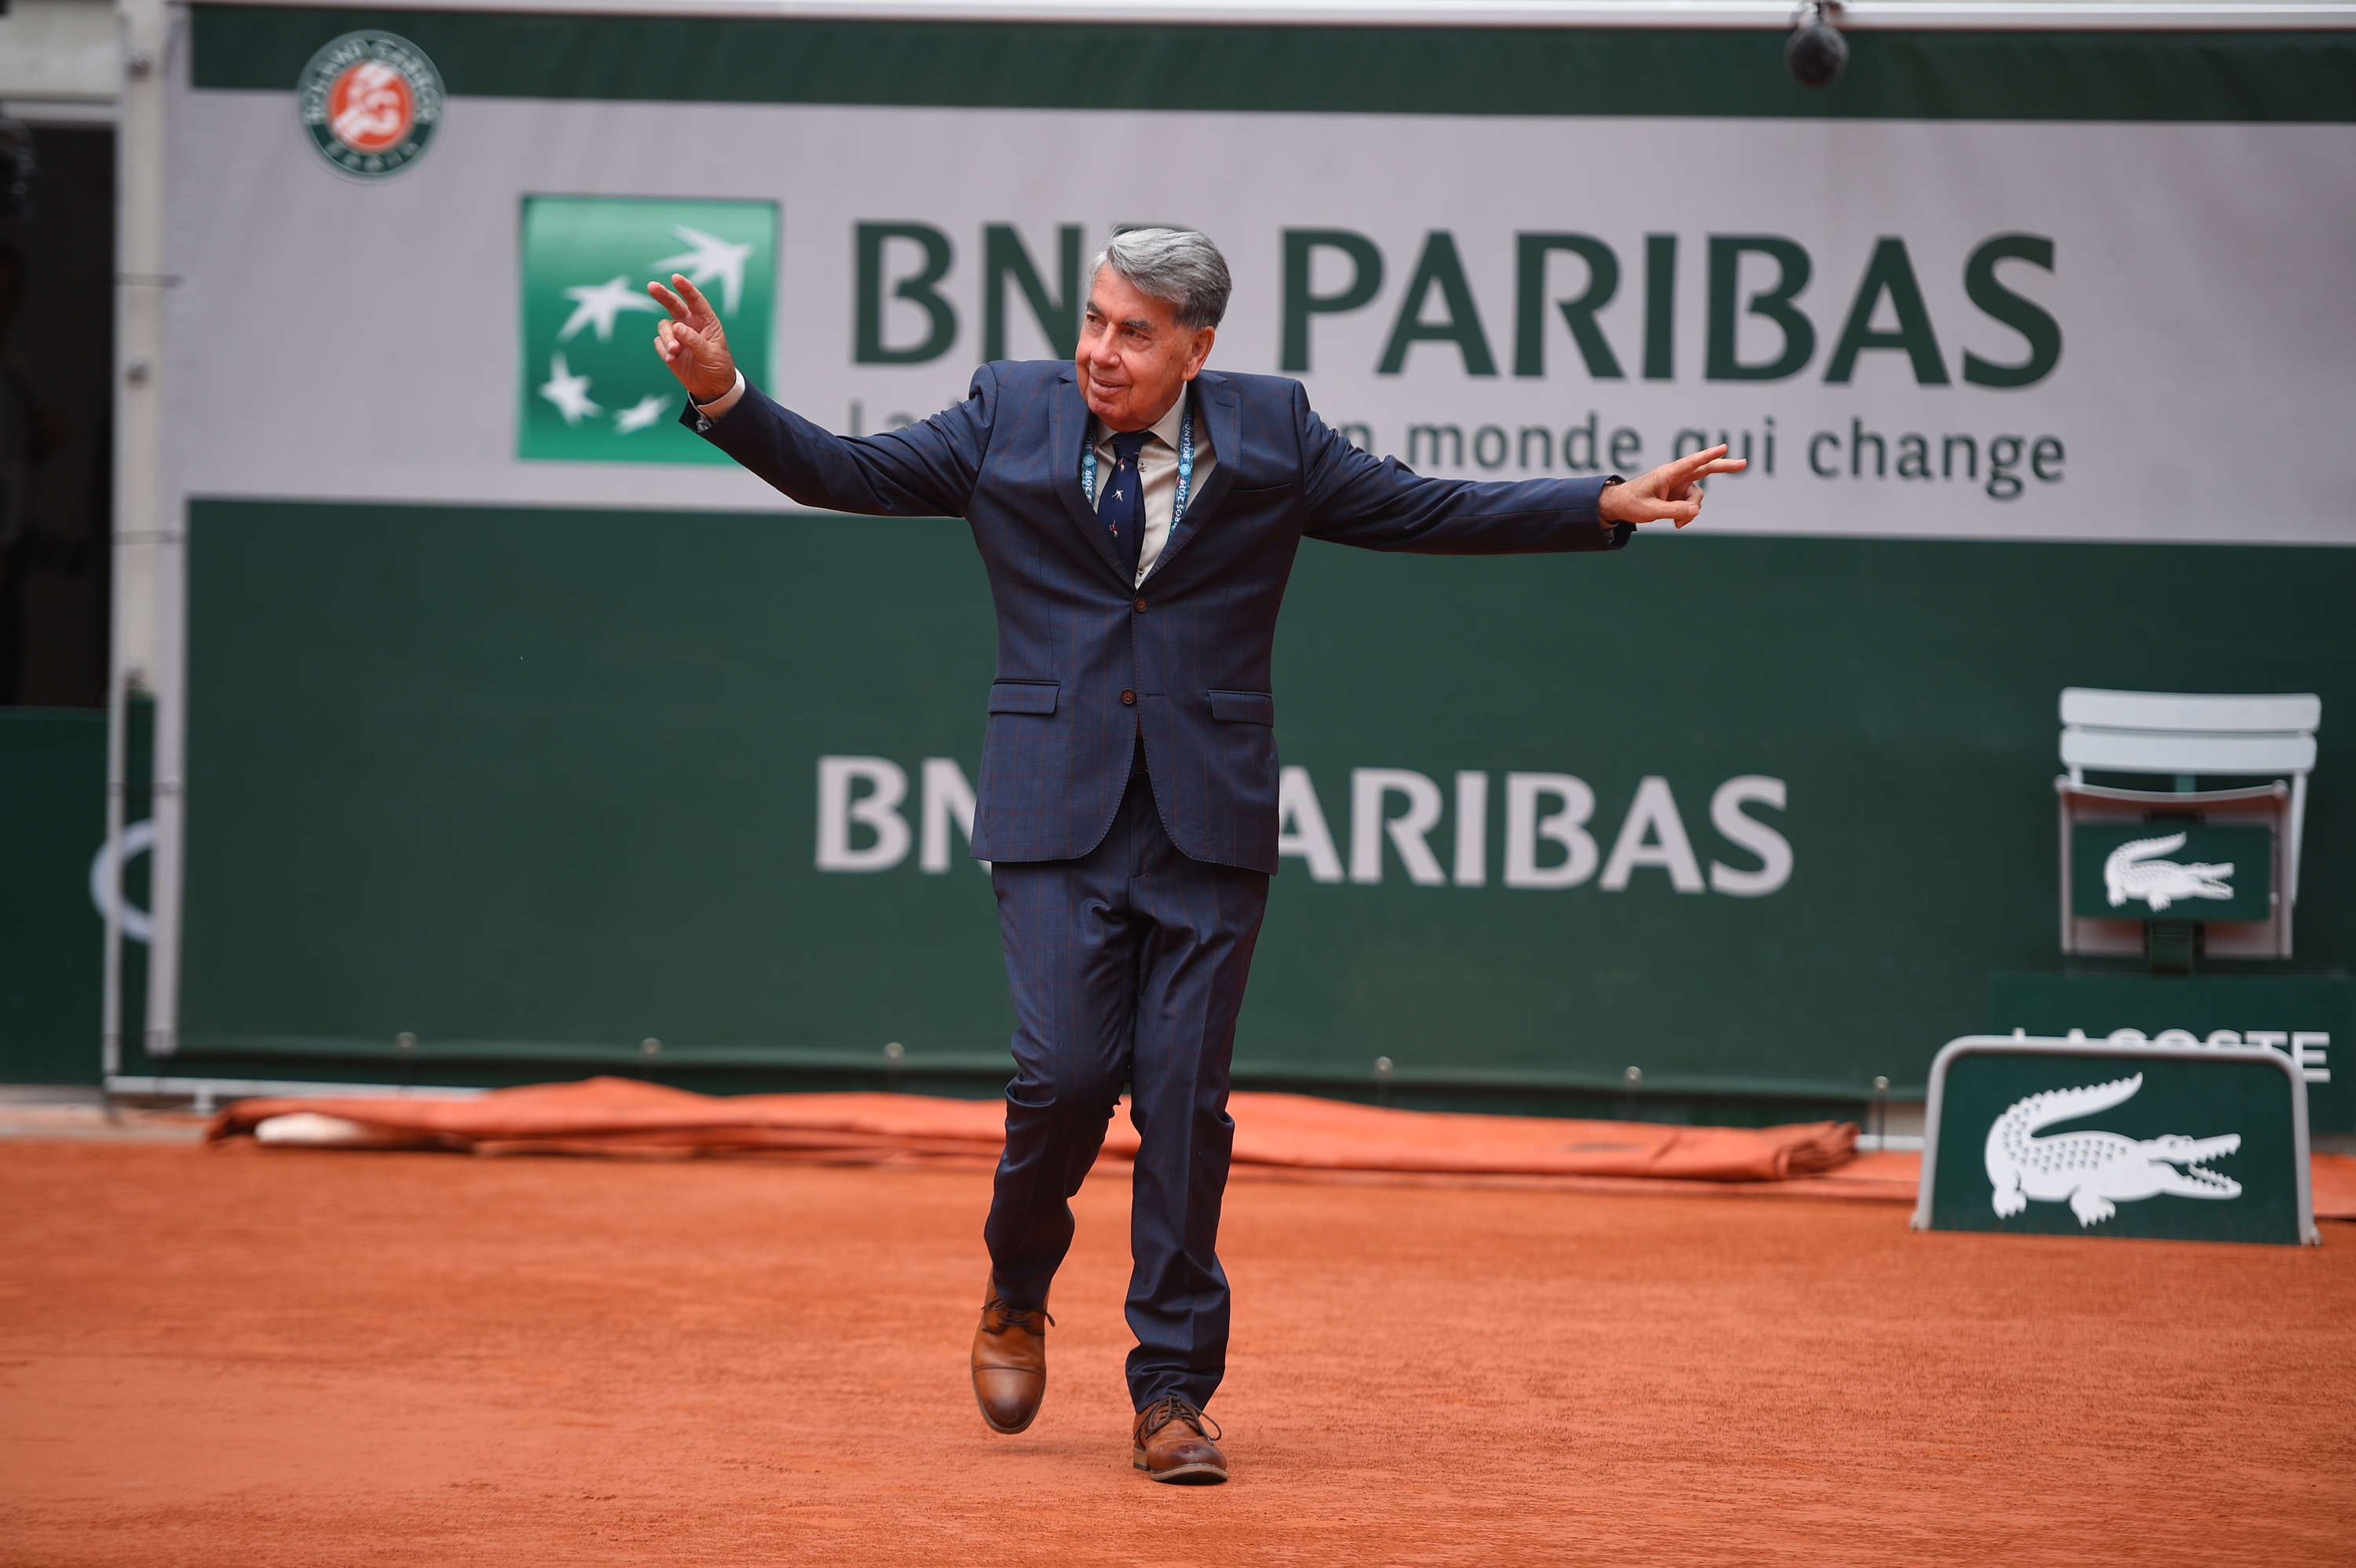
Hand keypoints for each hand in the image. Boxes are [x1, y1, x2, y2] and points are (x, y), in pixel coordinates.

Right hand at [648, 275, 737, 402]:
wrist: (711, 387)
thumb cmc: (718, 367)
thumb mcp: (711, 354)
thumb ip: (694, 341)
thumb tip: (676, 327)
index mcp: (706, 321)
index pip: (695, 301)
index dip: (686, 288)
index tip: (676, 278)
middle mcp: (690, 324)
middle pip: (673, 304)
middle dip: (663, 295)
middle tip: (652, 286)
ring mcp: (678, 335)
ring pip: (664, 326)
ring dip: (666, 337)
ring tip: (674, 351)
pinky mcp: (669, 347)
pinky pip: (659, 343)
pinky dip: (663, 350)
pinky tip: (672, 360)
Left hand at [1599, 444, 1747, 528]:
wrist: (1619, 506)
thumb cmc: (1630, 503)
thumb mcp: (1650, 511)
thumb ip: (1672, 511)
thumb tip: (1695, 512)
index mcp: (1667, 474)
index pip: (1691, 463)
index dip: (1707, 456)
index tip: (1723, 448)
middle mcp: (1676, 477)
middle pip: (1705, 470)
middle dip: (1723, 467)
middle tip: (1743, 464)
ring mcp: (1678, 485)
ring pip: (1697, 497)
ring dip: (1691, 511)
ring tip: (1676, 524)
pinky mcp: (1678, 494)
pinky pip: (1691, 505)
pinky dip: (1687, 515)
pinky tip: (1676, 524)